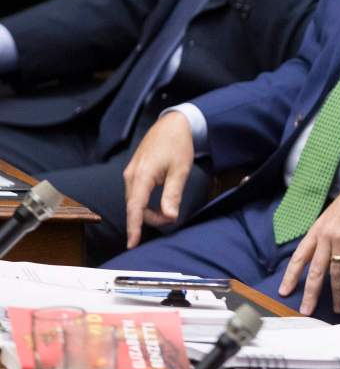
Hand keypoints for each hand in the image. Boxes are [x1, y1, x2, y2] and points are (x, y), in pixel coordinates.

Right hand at [123, 111, 194, 248]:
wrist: (172, 124)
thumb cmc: (178, 145)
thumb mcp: (180, 171)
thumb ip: (173, 195)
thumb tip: (170, 217)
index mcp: (142, 175)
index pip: (135, 208)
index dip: (134, 227)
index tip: (132, 244)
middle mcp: (131, 176)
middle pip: (135, 208)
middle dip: (151, 219)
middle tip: (173, 217)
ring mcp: (130, 173)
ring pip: (135, 202)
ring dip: (149, 211)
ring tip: (168, 209)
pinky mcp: (134, 172)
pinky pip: (136, 194)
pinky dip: (145, 203)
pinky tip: (158, 203)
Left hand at [278, 171, 339, 315]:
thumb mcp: (331, 216)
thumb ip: (326, 235)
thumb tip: (323, 256)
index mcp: (317, 230)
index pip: (300, 256)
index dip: (291, 275)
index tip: (284, 291)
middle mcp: (326, 236)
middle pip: (315, 271)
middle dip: (310, 293)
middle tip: (306, 311)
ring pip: (336, 273)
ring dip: (337, 294)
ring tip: (338, 308)